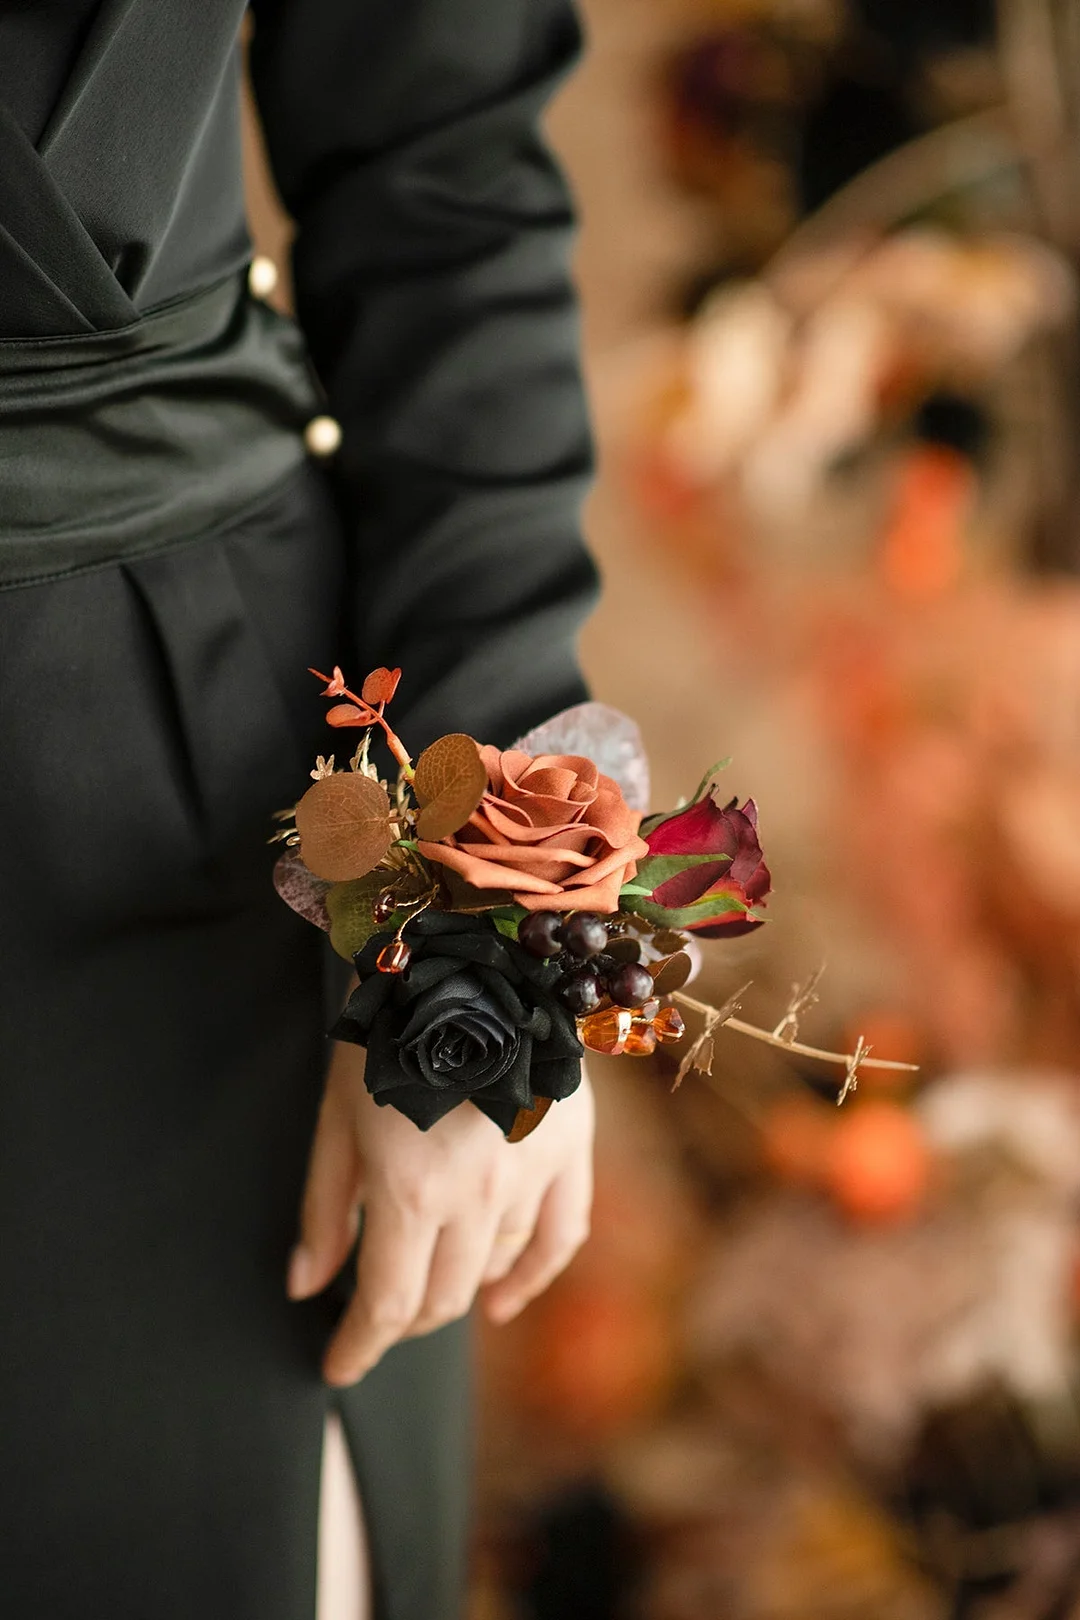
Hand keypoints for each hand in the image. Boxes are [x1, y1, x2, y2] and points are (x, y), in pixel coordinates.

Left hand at [287, 1039, 594, 1385]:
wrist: (469, 954)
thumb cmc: (384, 1029)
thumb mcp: (335, 1114)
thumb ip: (323, 1208)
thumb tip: (307, 1287)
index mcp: (410, 1190)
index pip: (388, 1304)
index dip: (358, 1347)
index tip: (336, 1365)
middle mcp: (478, 1195)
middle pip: (442, 1298)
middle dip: (400, 1320)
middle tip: (373, 1315)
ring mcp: (531, 1173)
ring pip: (494, 1269)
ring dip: (454, 1290)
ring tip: (423, 1280)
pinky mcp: (569, 1148)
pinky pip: (560, 1235)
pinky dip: (530, 1275)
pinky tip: (501, 1298)